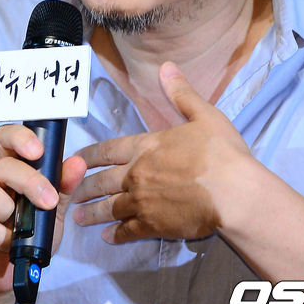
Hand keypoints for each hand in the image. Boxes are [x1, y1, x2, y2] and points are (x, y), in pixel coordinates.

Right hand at [0, 123, 85, 297]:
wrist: (9, 274)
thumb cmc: (30, 235)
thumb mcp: (53, 210)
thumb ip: (64, 186)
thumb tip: (78, 163)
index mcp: (10, 169)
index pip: (7, 138)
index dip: (20, 137)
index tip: (39, 151)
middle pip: (2, 165)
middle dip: (29, 182)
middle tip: (49, 201)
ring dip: (7, 210)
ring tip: (19, 228)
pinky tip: (7, 243)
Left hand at [72, 62, 250, 243]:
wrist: (233, 192)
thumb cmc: (221, 152)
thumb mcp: (203, 115)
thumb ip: (181, 93)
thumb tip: (166, 66)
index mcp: (146, 146)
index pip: (109, 148)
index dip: (90, 154)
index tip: (74, 159)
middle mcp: (137, 173)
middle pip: (102, 180)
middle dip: (84, 186)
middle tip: (69, 193)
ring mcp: (143, 201)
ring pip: (109, 207)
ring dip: (93, 212)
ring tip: (80, 217)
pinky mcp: (154, 226)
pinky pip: (128, 231)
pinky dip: (116, 234)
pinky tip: (107, 237)